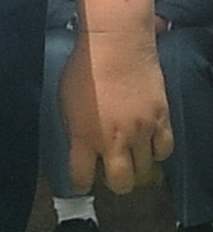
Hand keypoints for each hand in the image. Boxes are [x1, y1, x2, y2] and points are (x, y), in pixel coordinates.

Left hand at [63, 22, 176, 196]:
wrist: (116, 47)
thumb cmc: (83, 69)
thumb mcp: (65, 103)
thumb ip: (75, 130)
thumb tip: (81, 146)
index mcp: (83, 137)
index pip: (81, 177)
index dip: (81, 184)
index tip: (82, 183)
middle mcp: (113, 141)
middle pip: (120, 182)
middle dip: (115, 183)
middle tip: (112, 173)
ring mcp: (140, 132)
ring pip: (145, 169)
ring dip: (136, 165)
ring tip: (131, 155)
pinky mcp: (161, 121)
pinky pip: (165, 150)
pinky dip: (158, 152)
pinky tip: (150, 145)